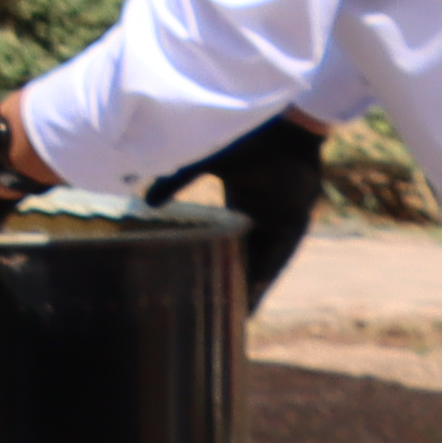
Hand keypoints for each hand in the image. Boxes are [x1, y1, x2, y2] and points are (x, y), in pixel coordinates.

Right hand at [164, 114, 327, 306]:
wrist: (282, 125)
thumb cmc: (247, 136)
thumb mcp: (203, 161)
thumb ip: (176, 180)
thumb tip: (146, 200)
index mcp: (240, 203)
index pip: (225, 240)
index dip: (213, 259)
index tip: (196, 281)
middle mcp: (261, 217)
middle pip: (245, 257)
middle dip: (232, 283)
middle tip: (212, 311)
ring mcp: (279, 221)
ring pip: (262, 263)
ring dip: (250, 288)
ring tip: (232, 317)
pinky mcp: (295, 224)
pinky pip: (279, 257)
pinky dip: (266, 277)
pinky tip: (253, 297)